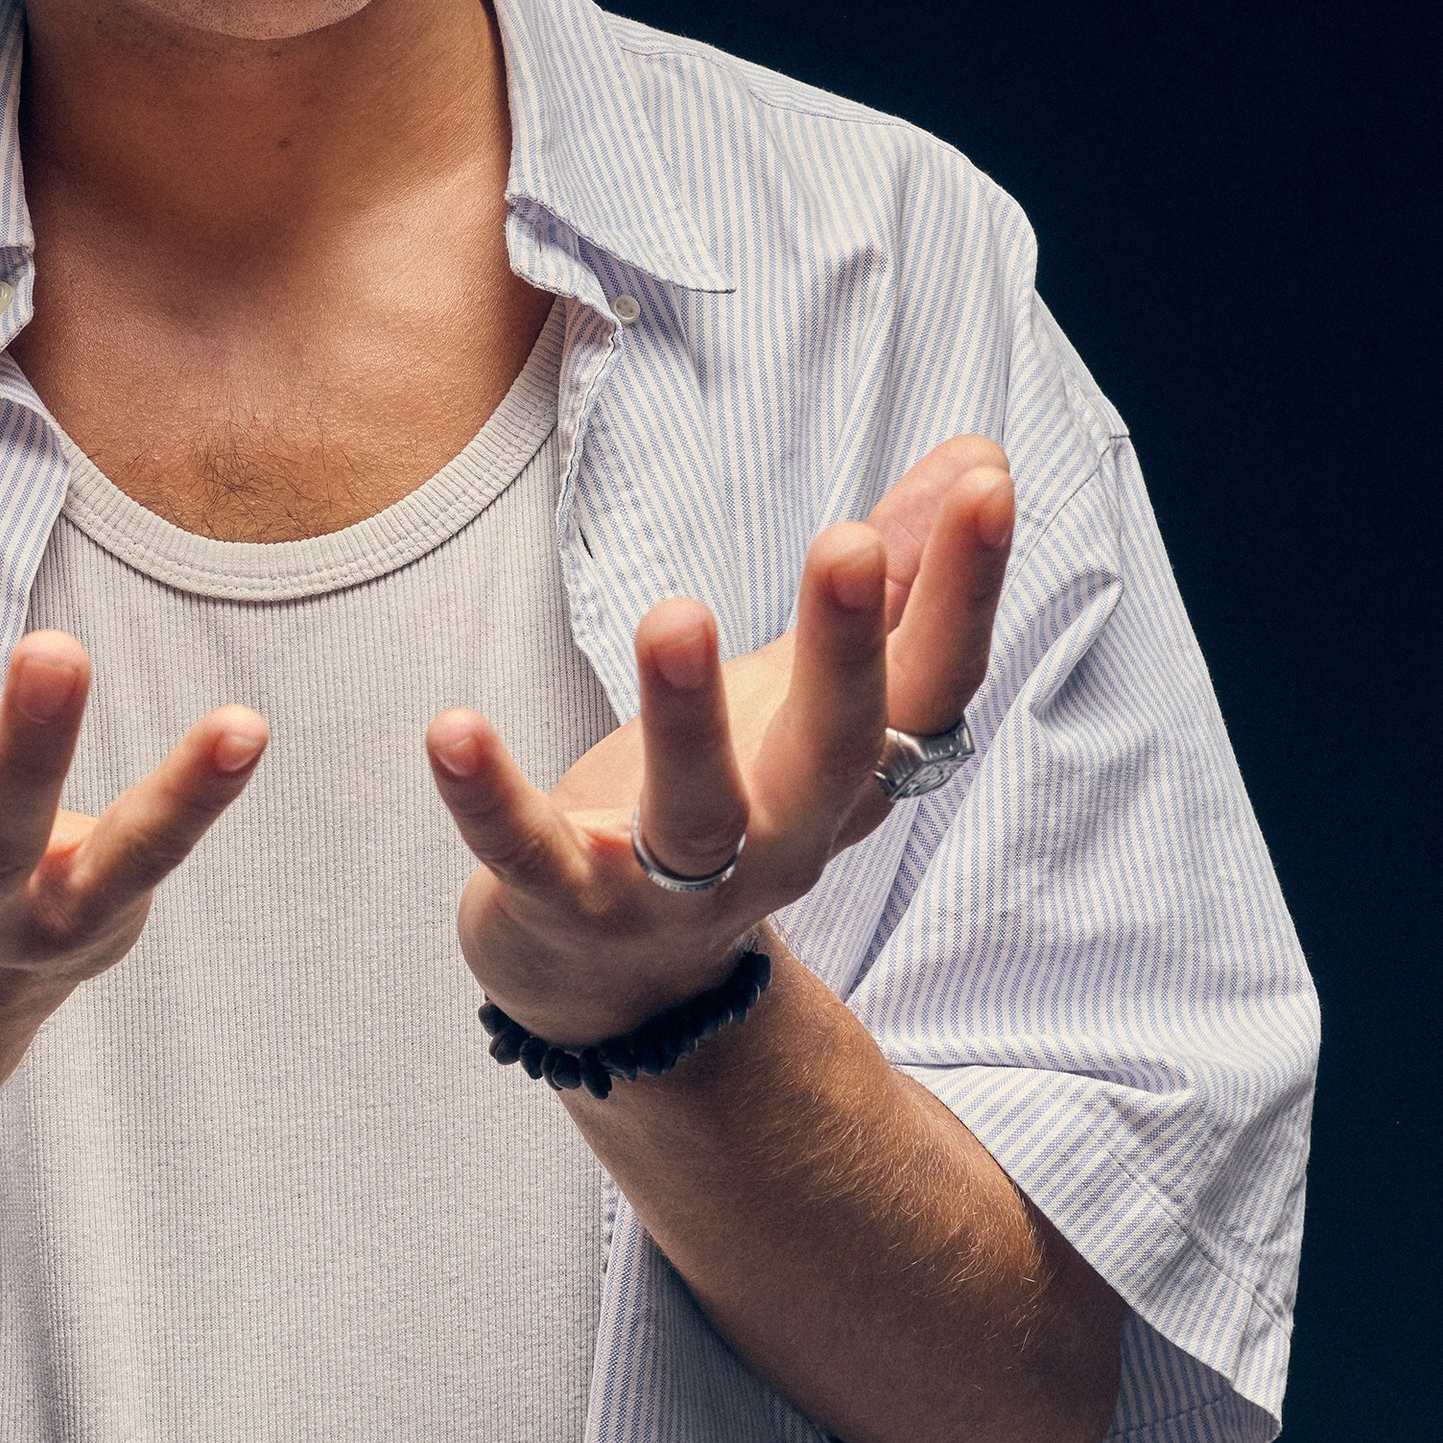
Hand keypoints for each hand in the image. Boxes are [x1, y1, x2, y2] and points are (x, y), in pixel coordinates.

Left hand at [423, 441, 1013, 1045]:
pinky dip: (491, 798)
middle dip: (846, 650)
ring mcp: (676, 886)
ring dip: (686, 717)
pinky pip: (529, 856)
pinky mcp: (567, 907)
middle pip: (837, 750)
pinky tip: (452, 728)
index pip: (933, 683)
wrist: (616, 986)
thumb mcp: (807, 692)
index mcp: (848, 772)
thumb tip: (980, 456)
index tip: (990, 487)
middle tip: (845, 543)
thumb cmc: (726, 801)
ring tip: (671, 614)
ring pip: (696, 812)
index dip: (966, 591)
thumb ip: (888, 583)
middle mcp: (783, 836)